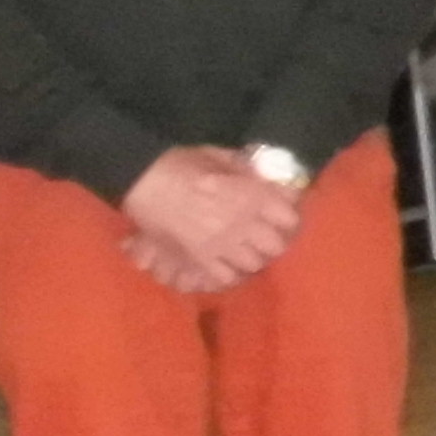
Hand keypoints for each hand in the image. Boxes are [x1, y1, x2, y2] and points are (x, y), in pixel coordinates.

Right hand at [121, 147, 299, 293]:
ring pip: (254, 265)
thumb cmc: (183, 163)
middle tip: (263, 238)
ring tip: (243, 252)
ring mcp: (222, 243)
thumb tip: (266, 177)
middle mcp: (243, 223)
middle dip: (272, 242)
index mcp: (252, 196)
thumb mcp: (222, 158)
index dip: (288, 220)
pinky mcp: (200, 257)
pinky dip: (228, 273)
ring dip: (251, 259)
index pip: (290, 219)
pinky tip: (225, 265)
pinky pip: (225, 277)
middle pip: (276, 247)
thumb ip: (249, 170)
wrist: (145, 180)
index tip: (281, 219)